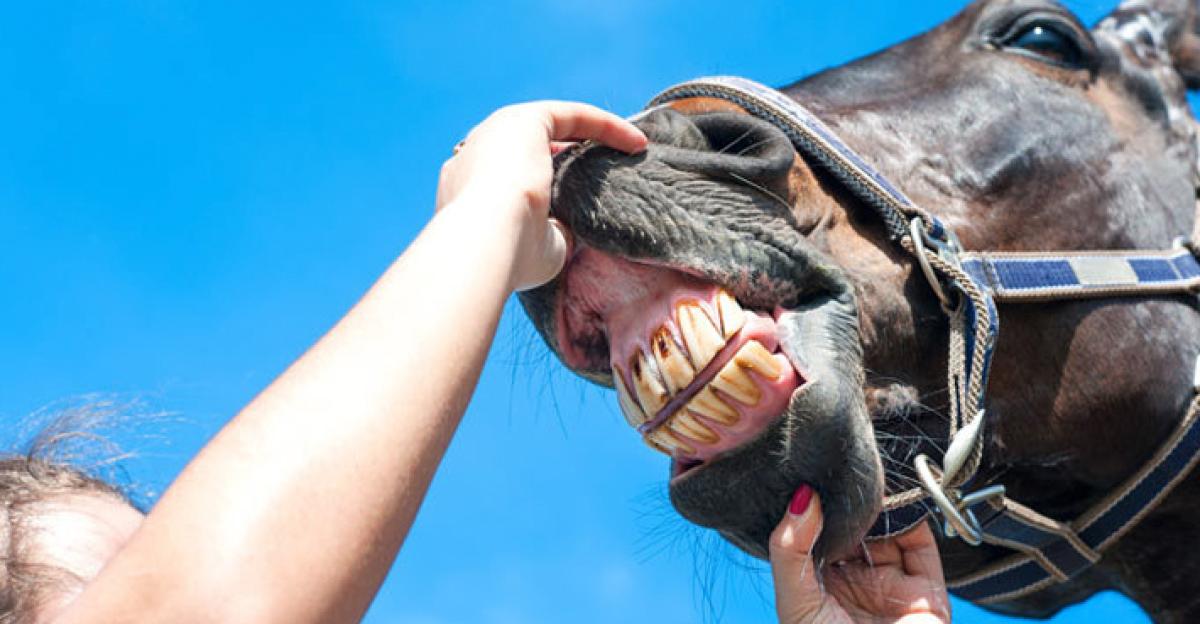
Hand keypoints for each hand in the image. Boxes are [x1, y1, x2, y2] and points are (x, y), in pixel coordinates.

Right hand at [436, 101, 646, 290]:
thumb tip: (572, 228)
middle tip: (604, 170)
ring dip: (593, 135)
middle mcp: (477, 154)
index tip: (576, 200)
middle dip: (567, 154)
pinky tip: (636, 142)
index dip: (543, 183)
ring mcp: (497, 132)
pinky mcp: (525, 119)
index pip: (505, 176)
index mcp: (466, 187)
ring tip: (630, 150)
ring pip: (553, 126)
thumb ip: (554, 233)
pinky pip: (572, 115)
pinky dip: (605, 125)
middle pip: (527, 146)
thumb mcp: (539, 248)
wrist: (485, 241)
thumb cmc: (509, 255)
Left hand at [770, 486, 950, 622]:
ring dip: (882, 503)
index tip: (810, 469)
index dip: (816, 504)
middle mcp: (855, 582)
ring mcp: (891, 586)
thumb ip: (790, 548)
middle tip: (842, 466)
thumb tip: (803, 497)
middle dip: (850, 498)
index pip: (817, 533)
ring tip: (868, 477)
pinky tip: (897, 497)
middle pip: (855, 527)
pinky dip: (914, 517)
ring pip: (890, 530)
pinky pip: (923, 546)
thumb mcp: (795, 599)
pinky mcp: (925, 591)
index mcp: (818, 584)